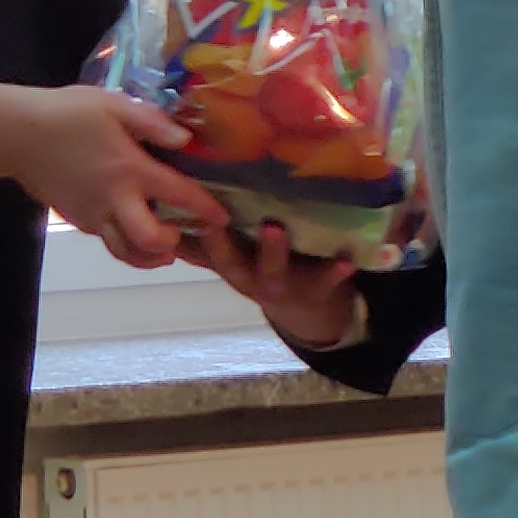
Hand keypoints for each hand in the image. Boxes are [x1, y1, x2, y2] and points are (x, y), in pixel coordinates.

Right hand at [0, 84, 225, 269]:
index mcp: (129, 170)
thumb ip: (153, 122)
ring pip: (124, 252)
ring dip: (147, 256)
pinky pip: (106, 239)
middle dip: (171, 246)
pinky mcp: (76, 219)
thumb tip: (187, 139)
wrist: (15, 133)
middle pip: (148, 241)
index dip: (205, 209)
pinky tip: (132, 228)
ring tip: (163, 247)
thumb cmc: (67, 113)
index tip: (223, 218)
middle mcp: (113, 199)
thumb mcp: (114, 105)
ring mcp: (92, 214)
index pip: (177, 196)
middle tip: (182, 235)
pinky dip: (124, 243)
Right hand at [185, 219, 364, 351]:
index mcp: (230, 266)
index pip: (199, 250)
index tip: (170, 209)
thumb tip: (172, 203)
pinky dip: (336, 271)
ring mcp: (283, 286)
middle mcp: (250, 279)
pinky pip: (325, 281)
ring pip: (272, 272)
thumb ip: (206, 240)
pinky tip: (346, 260)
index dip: (185, 235)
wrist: (309, 314)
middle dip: (219, 244)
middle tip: (211, 220)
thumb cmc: (265, 270)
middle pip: (229, 263)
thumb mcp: (235, 259)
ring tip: (273, 227)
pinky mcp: (316, 290)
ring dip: (272, 252)